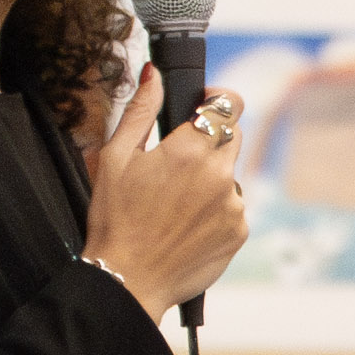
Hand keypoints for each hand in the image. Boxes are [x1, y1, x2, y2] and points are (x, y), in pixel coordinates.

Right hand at [82, 63, 251, 318]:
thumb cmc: (115, 219)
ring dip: (212, 178)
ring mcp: (234, 204)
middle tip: (178, 162)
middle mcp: (219, 174)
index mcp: (189, 149)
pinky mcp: (240, 230)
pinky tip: (186, 223)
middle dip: (212, 139)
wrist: (127, 280)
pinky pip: (235, 206)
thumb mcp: (115, 158)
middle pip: (233, 135)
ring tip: (175, 202)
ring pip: (232, 174)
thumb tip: (154, 74)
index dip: (217, 101)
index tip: (203, 108)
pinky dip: (216, 209)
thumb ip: (141, 111)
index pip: (228, 104)